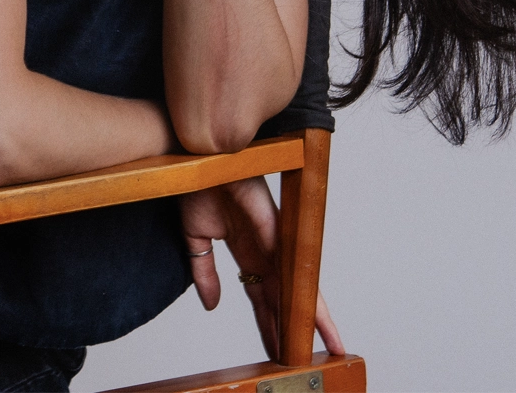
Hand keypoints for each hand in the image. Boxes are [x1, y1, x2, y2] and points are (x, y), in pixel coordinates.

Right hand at [180, 177, 344, 359]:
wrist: (193, 158)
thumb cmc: (196, 186)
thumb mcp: (196, 241)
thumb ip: (205, 273)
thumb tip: (211, 306)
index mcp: (247, 252)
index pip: (262, 297)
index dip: (270, 324)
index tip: (279, 349)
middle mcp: (264, 248)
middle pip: (284, 297)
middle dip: (293, 329)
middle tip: (305, 357)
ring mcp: (272, 236)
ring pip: (295, 282)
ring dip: (308, 313)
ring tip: (322, 341)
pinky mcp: (271, 223)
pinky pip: (289, 257)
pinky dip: (300, 282)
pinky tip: (310, 307)